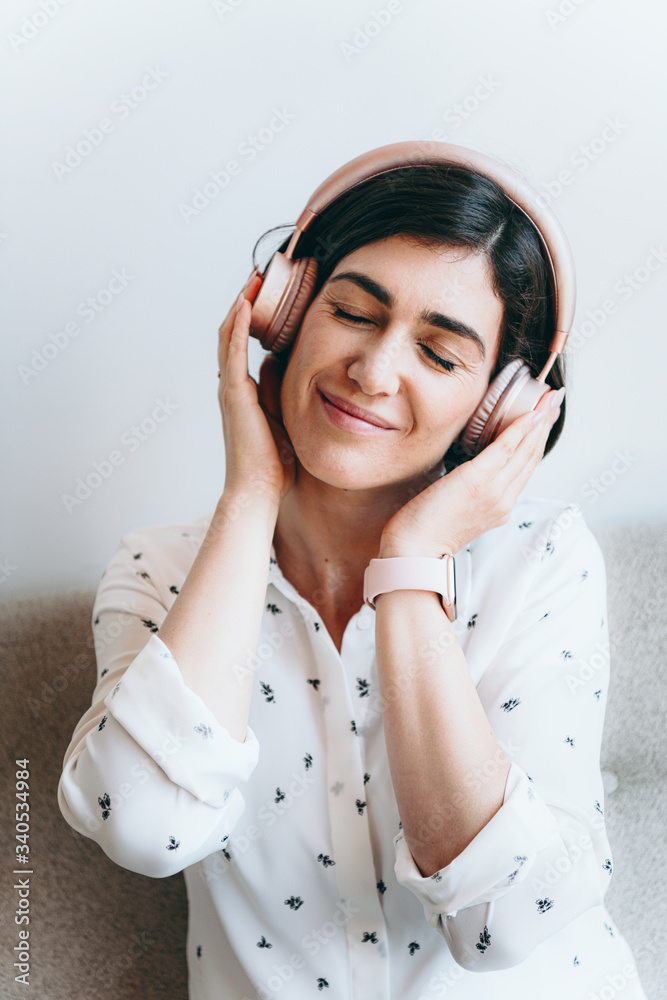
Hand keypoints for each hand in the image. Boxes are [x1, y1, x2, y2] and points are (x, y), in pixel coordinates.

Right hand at [217, 273, 295, 505]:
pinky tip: (245, 303)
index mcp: (244, 392)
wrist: (258, 490)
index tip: (267, 293)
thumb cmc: (273, 463)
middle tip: (259, 274)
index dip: (252, 317)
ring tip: (253, 278)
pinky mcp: (234, 395)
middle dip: (245, 303)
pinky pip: (233, 353)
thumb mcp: (282, 418)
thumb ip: (278, 390)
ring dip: (240, 305)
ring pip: (229, 337)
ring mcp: (231, 389)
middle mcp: (233, 386)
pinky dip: (237, 327)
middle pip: (232, 333)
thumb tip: (278, 361)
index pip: (243, 344)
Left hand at [379, 386, 564, 557]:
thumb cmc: (425, 531)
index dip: (538, 440)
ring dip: (539, 421)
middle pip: (531, 457)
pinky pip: (506, 449)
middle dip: (545, 425)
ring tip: (549, 398)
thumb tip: (469, 473)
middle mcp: (503, 500)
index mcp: (500, 507)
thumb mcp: (458, 510)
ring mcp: (494, 492)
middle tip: (555, 399)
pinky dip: (520, 429)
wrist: (414, 551)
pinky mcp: (477, 481)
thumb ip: (472, 491)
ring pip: (524, 451)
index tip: (545, 417)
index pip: (525, 468)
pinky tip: (531, 413)